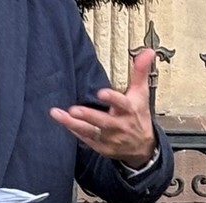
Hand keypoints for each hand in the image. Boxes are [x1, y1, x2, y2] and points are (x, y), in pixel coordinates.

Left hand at [50, 49, 157, 167]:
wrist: (143, 147)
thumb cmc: (138, 115)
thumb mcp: (141, 94)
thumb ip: (140, 72)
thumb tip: (147, 52)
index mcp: (130, 110)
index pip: (122, 104)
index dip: (112, 99)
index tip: (101, 92)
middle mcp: (120, 126)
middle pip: (103, 121)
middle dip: (89, 116)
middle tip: (74, 109)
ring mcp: (111, 138)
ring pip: (91, 131)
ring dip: (74, 124)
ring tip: (58, 114)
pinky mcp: (102, 147)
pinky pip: (87, 139)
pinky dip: (75, 132)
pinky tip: (63, 122)